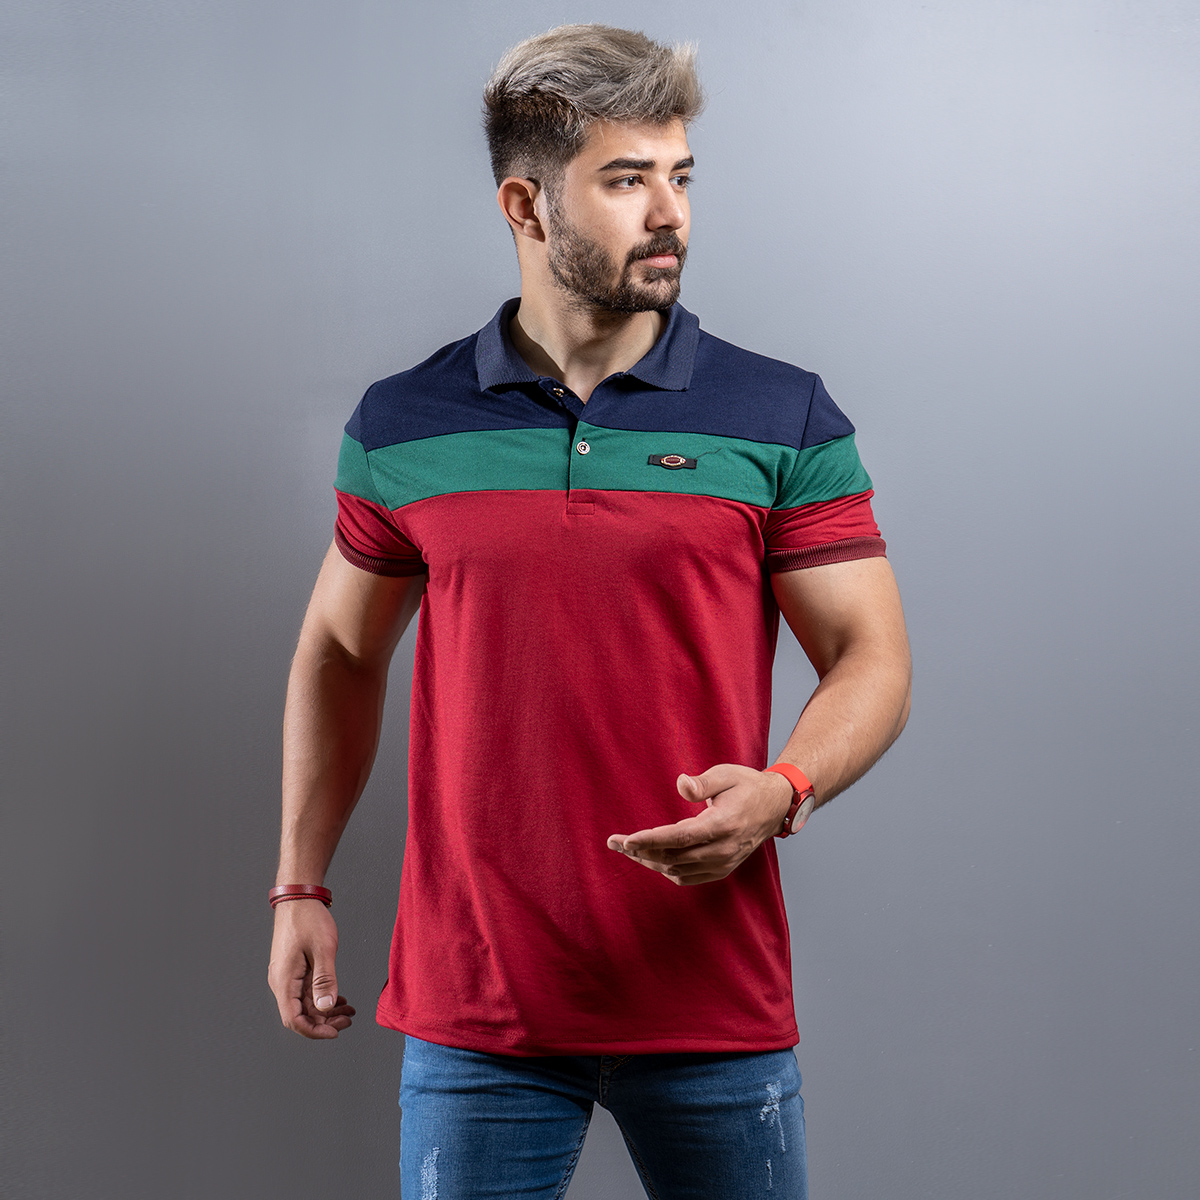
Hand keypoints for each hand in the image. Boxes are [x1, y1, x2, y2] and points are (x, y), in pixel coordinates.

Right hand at [267, 900, 355, 1037]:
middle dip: (324, 1021)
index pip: (294, 1020)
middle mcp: (282, 982)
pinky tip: (339, 997)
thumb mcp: (322, 949)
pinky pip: (306, 991)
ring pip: (305, 1004)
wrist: (298, 897)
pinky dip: (322, 997)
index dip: (315, 1031)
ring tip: (348, 1009)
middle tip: (348, 1020)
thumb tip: (325, 1008)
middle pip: (300, 1015)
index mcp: (284, 981)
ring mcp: (287, 975)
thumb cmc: (308, 918)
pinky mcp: (293, 969)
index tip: (336, 1031)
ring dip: (325, 1010)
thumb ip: (324, 980)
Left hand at [606, 764, 795, 884]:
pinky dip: (667, 869)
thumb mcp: (726, 774)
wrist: (775, 807)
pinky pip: (688, 876)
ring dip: (650, 862)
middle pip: (673, 857)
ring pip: (677, 870)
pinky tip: (651, 858)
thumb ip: (703, 782)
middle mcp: (723, 849)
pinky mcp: (722, 869)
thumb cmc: (747, 786)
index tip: (626, 840)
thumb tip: (680, 784)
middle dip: (640, 851)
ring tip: (628, 849)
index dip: (651, 840)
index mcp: (723, 825)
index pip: (680, 838)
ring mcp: (723, 862)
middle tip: (614, 842)